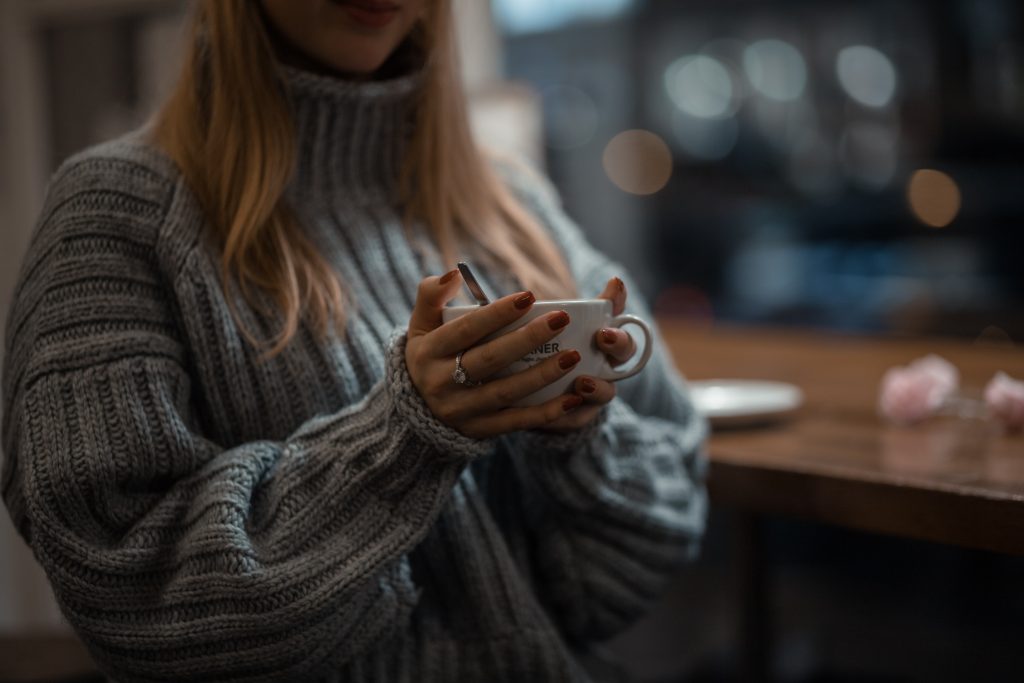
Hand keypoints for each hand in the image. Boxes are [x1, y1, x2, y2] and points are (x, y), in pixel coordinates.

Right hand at [405, 270, 585, 438]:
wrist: (417, 408)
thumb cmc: (430, 354)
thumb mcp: (420, 325)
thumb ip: (430, 295)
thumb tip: (452, 274)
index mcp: (428, 352)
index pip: (467, 329)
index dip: (497, 313)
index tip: (529, 296)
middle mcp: (442, 383)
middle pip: (490, 359)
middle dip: (527, 339)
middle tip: (561, 319)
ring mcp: (461, 410)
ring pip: (506, 392)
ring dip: (542, 375)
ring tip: (573, 355)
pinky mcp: (480, 430)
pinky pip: (516, 422)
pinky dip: (546, 413)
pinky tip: (573, 399)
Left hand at [541, 277, 633, 431]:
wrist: (527, 392)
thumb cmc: (547, 347)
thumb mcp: (553, 322)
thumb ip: (572, 303)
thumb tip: (607, 278)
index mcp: (603, 339)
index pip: (621, 321)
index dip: (621, 312)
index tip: (612, 294)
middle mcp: (606, 365)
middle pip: (624, 355)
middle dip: (617, 344)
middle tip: (602, 337)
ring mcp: (595, 393)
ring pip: (607, 392)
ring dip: (598, 387)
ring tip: (582, 382)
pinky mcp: (577, 417)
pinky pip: (579, 418)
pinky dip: (572, 414)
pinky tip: (561, 409)